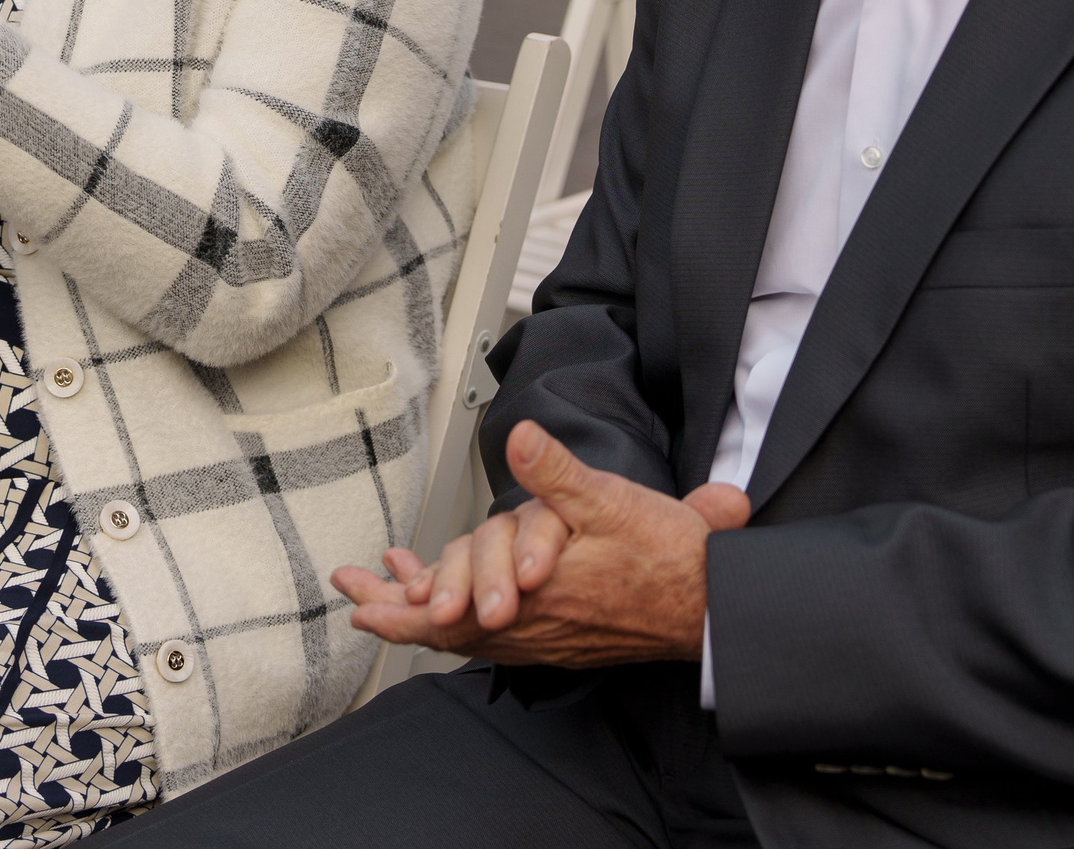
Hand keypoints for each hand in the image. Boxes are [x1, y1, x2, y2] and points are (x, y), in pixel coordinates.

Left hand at [333, 421, 751, 667]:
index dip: (401, 608)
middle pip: (449, 631)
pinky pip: (502, 639)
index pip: (450, 612)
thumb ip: (555, 472)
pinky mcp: (566, 637)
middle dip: (399, 612)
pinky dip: (470, 624)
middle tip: (359, 600)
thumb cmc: (667, 556)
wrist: (713, 607)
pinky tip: (461, 605)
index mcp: (535, 591)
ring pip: (473, 637)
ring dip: (428, 618)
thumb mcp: (609, 499)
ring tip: (393, 598)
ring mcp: (549, 636)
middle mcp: (535, 623)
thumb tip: (516, 434)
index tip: (360, 601)